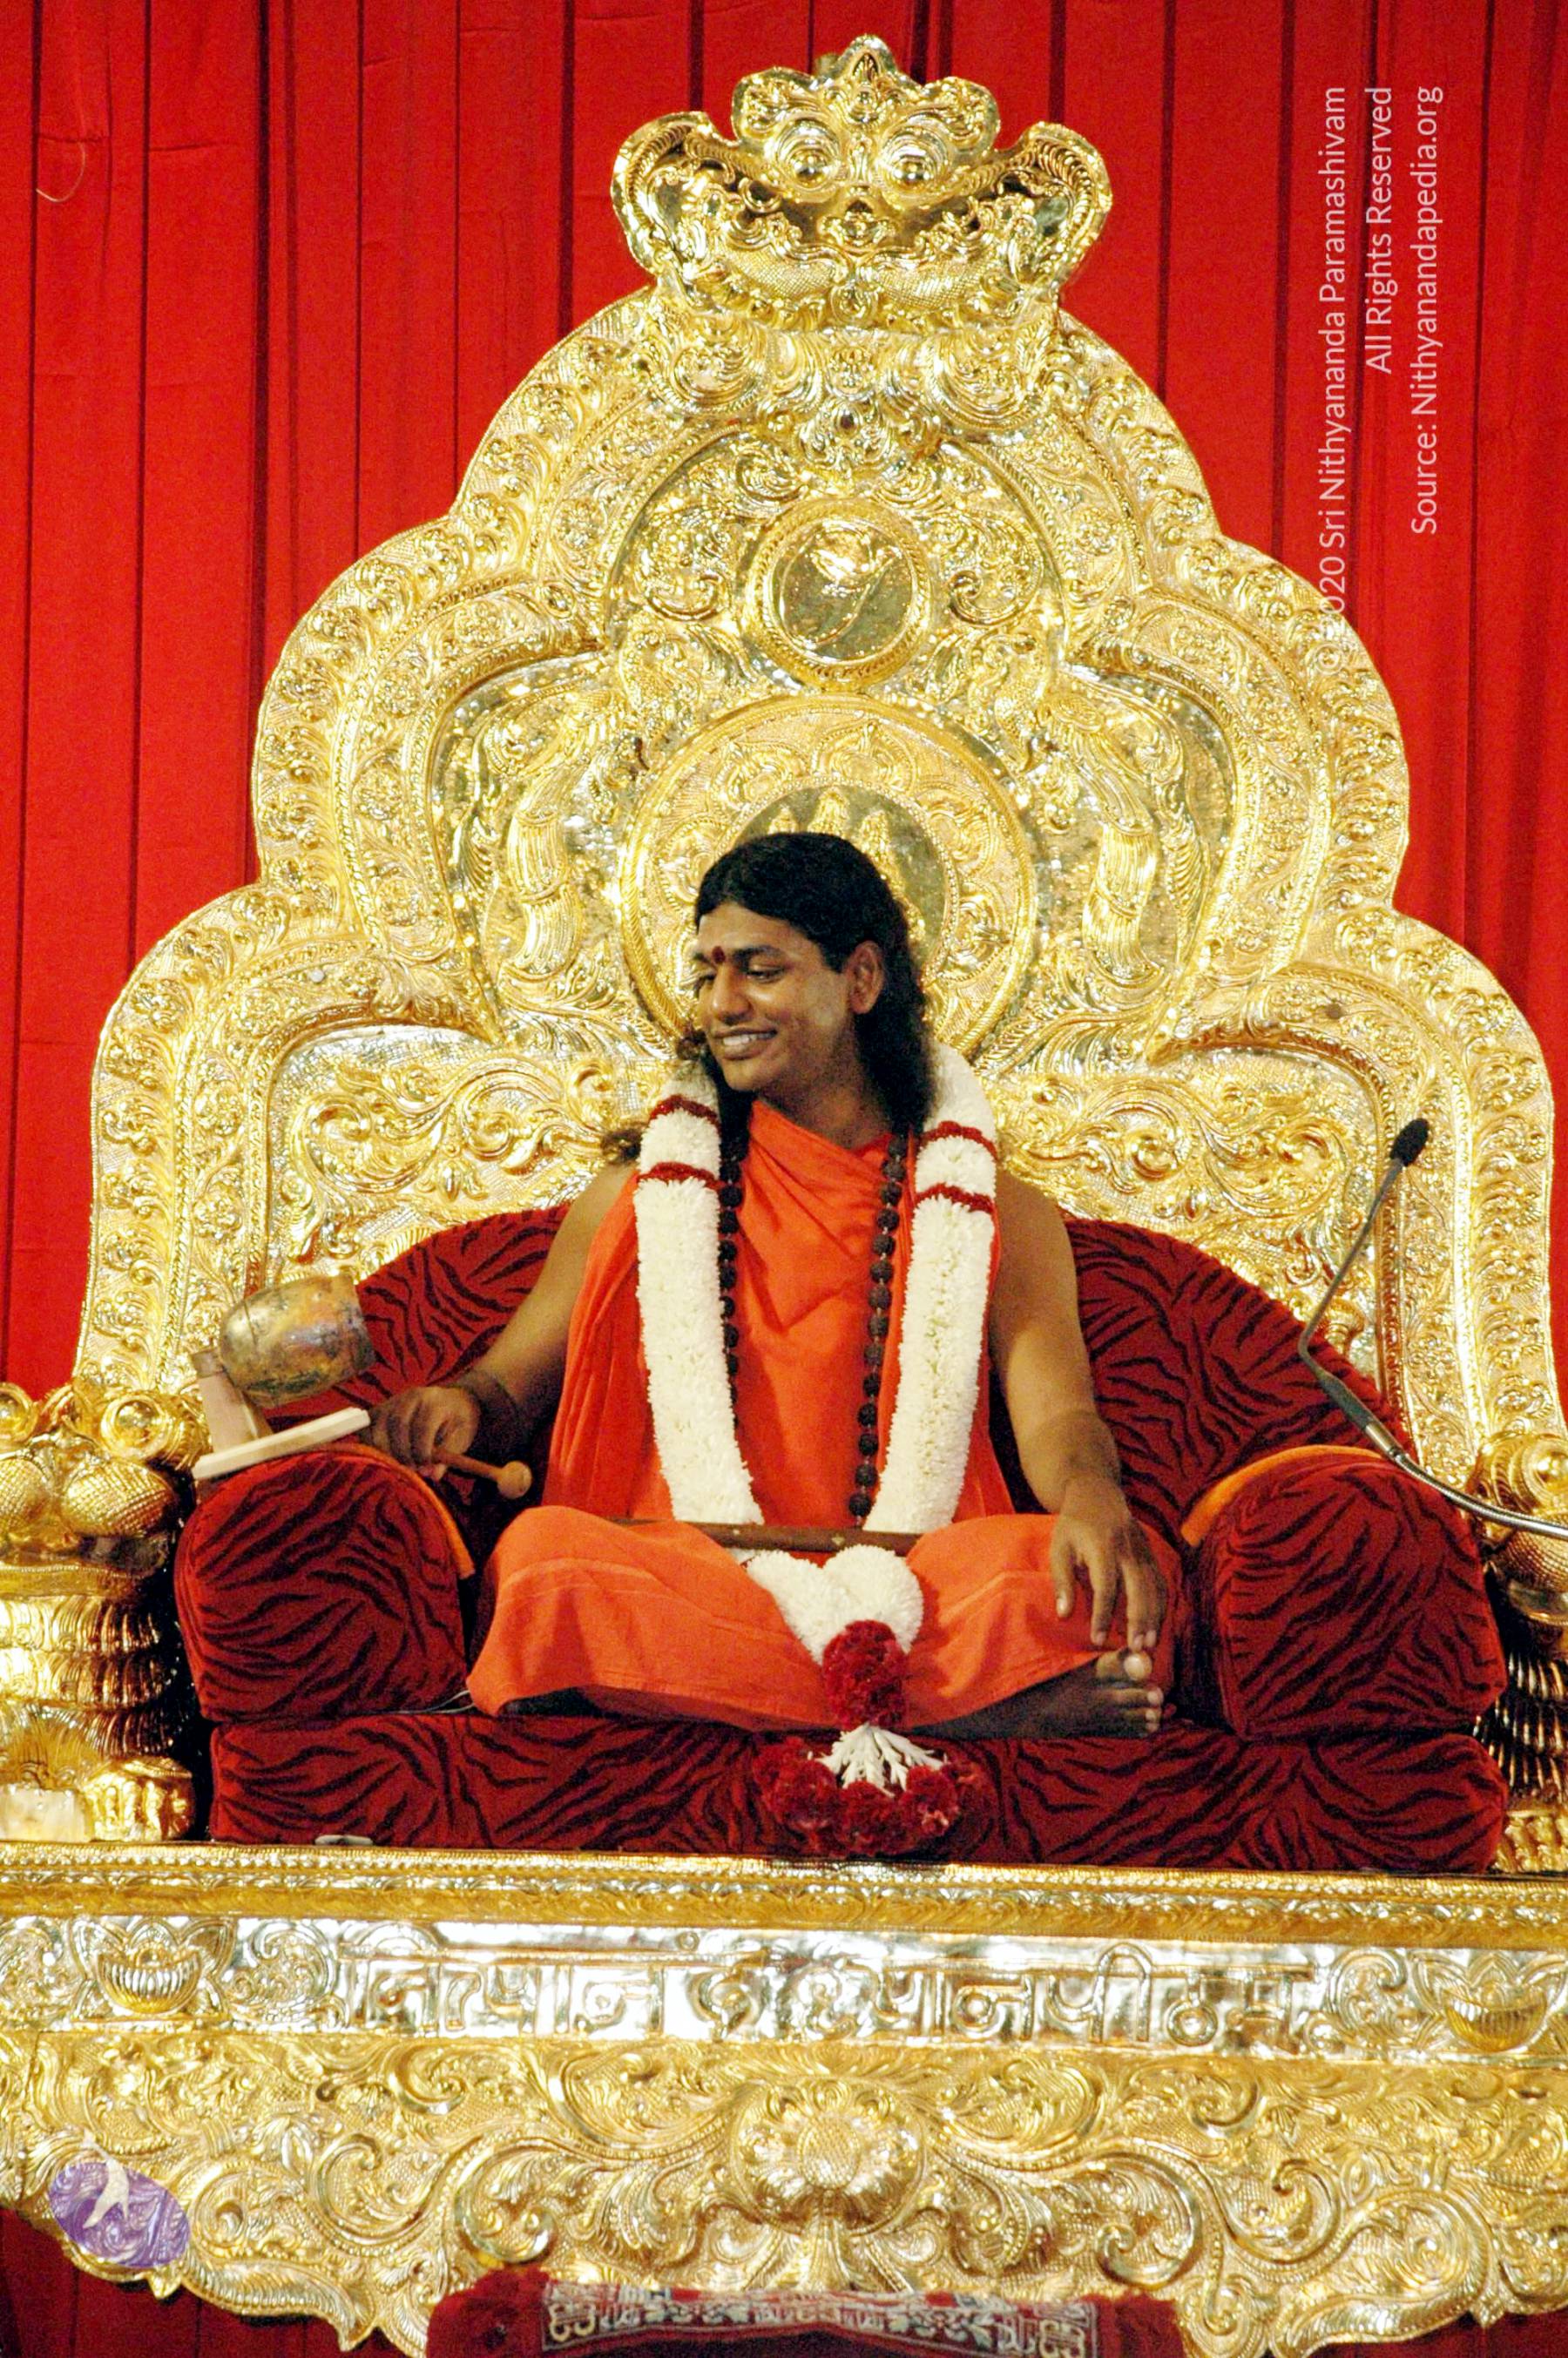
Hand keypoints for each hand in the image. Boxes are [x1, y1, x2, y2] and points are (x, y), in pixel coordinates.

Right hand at [368, 1384, 481, 1478]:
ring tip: (398, 1464)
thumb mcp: (461, 1438)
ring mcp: (393, 1401)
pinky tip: (384, 1456)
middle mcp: (411, 1396)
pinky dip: (370, 1444)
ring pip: (378, 1426)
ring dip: (384, 1450)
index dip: (421, 1451)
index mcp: (435, 1402)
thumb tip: (431, 1475)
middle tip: (410, 1470)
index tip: (424, 1469)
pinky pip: (366, 1427)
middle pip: (397, 1424)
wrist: (453, 1402)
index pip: (422, 1426)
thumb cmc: (458, 1422)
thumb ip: (448, 1456)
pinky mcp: (381, 1409)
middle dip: (401, 1452)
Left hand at [1049, 1475, 1164, 1652]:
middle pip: (1139, 1588)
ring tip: (1149, 1645)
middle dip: (1139, 1620)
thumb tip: (1063, 1615)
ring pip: (1155, 1587)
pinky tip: (1157, 1626)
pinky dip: (1161, 1606)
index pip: (1105, 1587)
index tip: (1098, 1640)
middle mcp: (1127, 1549)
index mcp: (1102, 1546)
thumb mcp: (1059, 1549)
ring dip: (1155, 1617)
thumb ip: (1062, 1582)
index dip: (1103, 1615)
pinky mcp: (1151, 1554)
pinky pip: (1161, 1582)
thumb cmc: (1074, 1526)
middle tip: (1136, 1649)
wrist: (1097, 1493)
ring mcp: (1143, 1551)